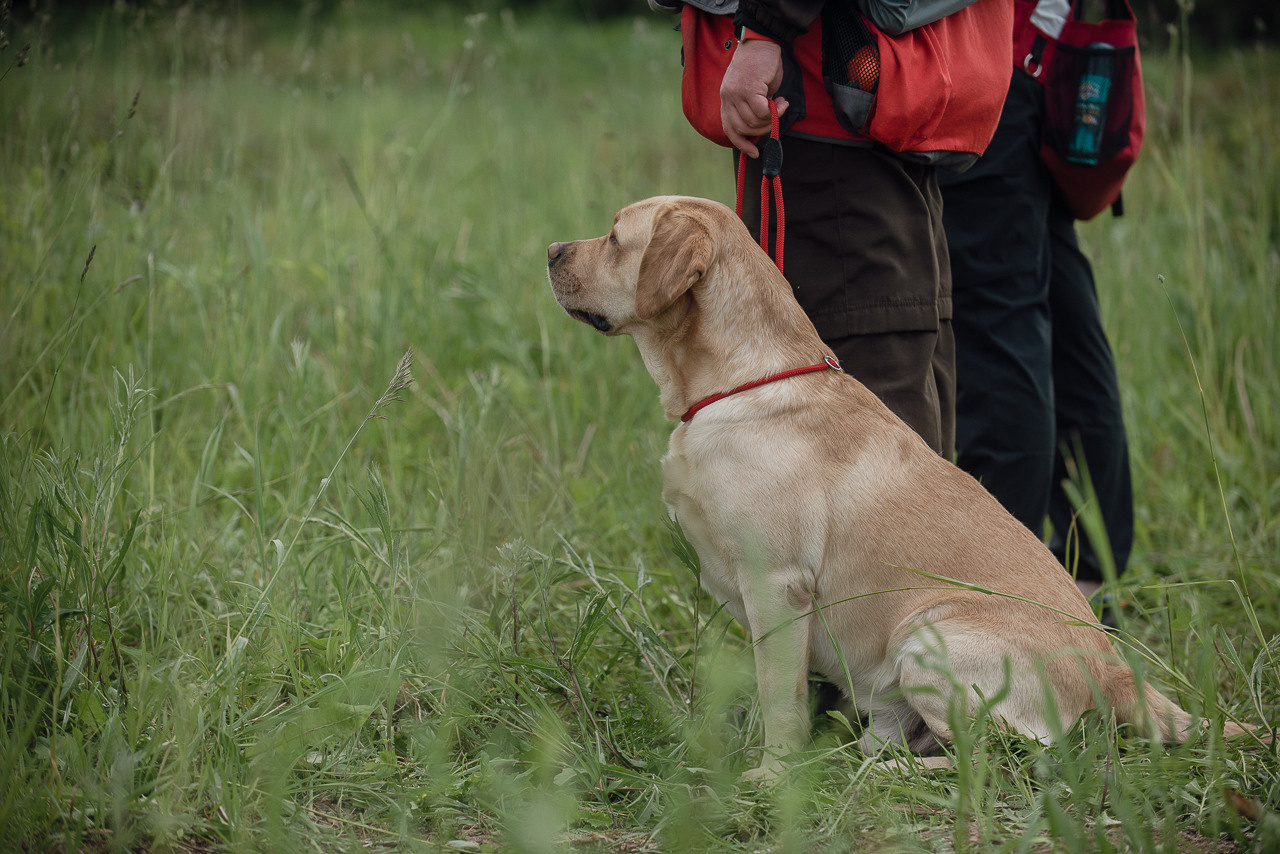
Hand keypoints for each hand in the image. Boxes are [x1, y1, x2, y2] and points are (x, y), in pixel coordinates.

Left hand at [719, 38, 789, 157]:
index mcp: (726, 99)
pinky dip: (775, 111)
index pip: (729, 128)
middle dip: (763, 129)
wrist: (762, 42)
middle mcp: (727, 97)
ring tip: (781, 105)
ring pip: (753, 122)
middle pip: (744, 128)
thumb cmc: (761, 65)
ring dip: (771, 118)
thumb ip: (754, 108)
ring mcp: (736, 94)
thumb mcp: (754, 90)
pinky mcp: (747, 89)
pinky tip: (782, 102)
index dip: (741, 143)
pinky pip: (762, 112)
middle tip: (776, 117)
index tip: (754, 153)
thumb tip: (763, 126)